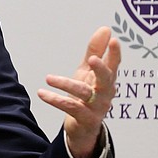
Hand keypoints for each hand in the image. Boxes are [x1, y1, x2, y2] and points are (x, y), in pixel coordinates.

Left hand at [37, 26, 120, 157]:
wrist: (83, 128)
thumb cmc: (86, 96)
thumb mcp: (88, 72)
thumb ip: (95, 51)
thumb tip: (105, 29)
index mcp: (106, 80)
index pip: (113, 65)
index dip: (115, 53)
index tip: (114, 40)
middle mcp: (105, 93)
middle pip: (106, 79)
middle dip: (101, 69)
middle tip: (92, 59)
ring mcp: (97, 108)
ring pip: (84, 93)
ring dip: (66, 84)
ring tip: (48, 78)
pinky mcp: (86, 119)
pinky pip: (71, 108)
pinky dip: (56, 100)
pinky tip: (42, 93)